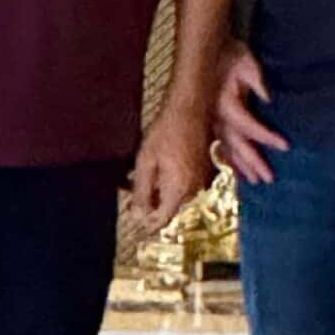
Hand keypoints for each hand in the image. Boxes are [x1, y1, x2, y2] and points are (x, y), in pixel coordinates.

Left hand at [127, 94, 213, 235]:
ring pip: (175, 197)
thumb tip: (138, 215)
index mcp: (178, 189)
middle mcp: (193, 189)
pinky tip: (158, 168)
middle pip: (168, 209)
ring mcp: (200, 181)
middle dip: (151, 204)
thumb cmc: (166, 131)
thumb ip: (142, 192)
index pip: (162, 220)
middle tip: (131, 192)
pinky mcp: (203, 172)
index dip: (147, 223)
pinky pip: (183, 186)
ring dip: (159, 192)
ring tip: (142, 176)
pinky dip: (170, 182)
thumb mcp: (145, 162)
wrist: (190, 110)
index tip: (135, 220)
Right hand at [213, 41, 290, 184]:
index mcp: (226, 104)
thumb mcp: (246, 63)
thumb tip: (268, 99)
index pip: (249, 126)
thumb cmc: (229, 54)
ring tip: (254, 180)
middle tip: (268, 178)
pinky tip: (236, 170)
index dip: (267, 137)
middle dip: (253, 162)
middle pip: (237, 145)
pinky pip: (220, 144)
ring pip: (227, 148)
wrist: (206, 50)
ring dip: (241, 165)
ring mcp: (213, 120)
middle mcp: (217, 117)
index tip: (285, 146)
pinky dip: (228, 159)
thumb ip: (257, 82)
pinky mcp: (212, 121)